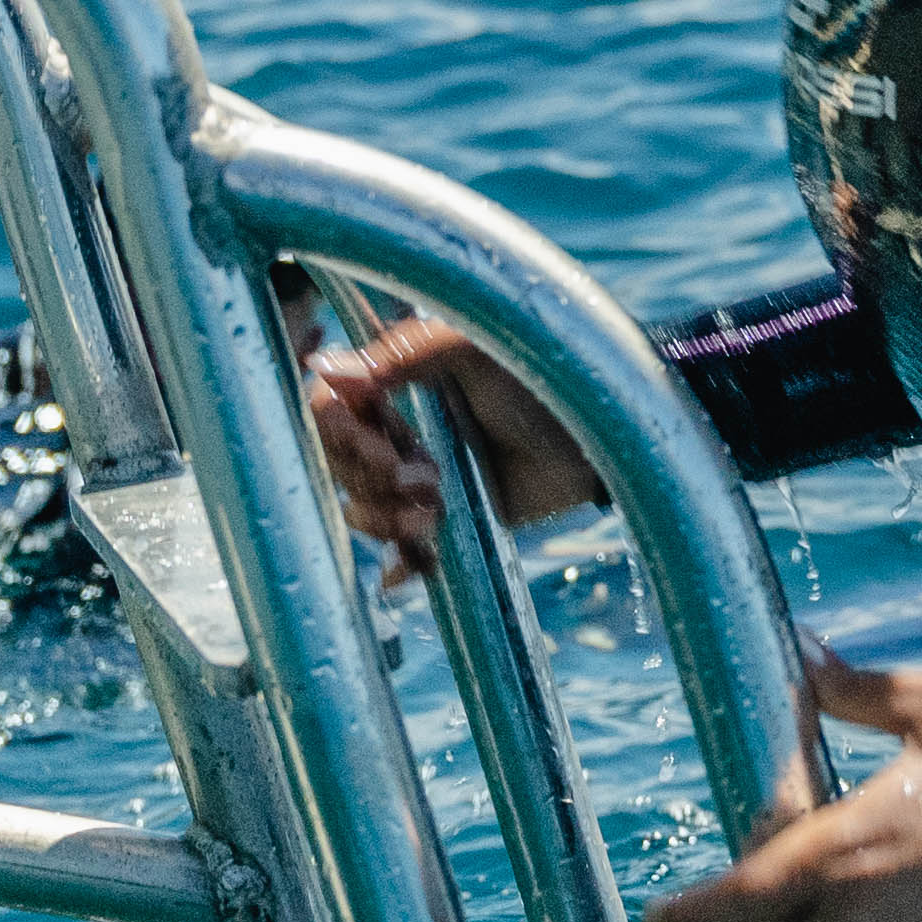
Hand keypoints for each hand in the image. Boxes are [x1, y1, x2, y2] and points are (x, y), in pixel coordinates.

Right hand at [299, 306, 603, 570]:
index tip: (377, 441)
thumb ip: (403, 355)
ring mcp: (420, 480)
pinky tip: (408, 570)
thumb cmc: (541, 378)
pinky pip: (401, 552)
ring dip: (386, 519)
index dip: (341, 432)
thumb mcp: (472, 351)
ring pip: (364, 511)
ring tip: (433, 512)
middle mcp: (399, 430)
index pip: (331, 410)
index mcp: (396, 382)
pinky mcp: (447, 522)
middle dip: (371, 477)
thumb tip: (323, 368)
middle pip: (340, 466)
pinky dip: (400, 563)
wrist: (597, 437)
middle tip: (420, 476)